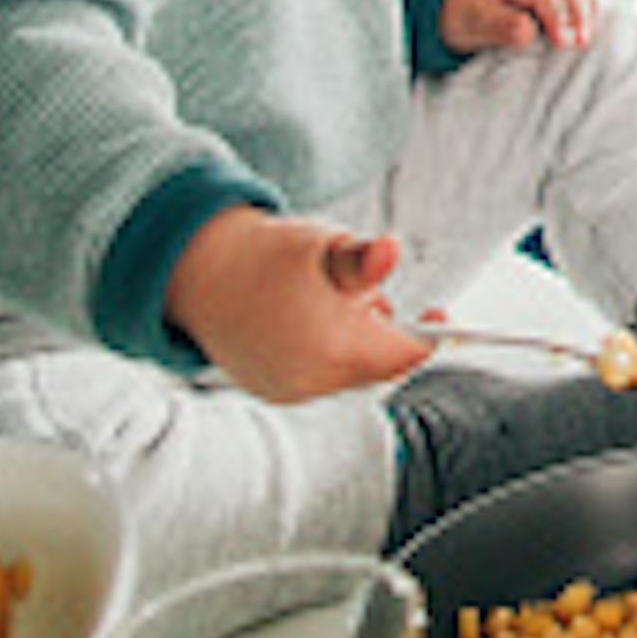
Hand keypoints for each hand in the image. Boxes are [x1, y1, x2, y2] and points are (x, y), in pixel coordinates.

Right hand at [163, 207, 430, 402]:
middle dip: (382, 329)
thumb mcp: (325, 246)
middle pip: (379, 366)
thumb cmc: (265, 256)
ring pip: (351, 370)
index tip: (440, 314)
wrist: (197, 274)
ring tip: (325, 298)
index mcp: (332, 351)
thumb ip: (364, 259)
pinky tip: (305, 318)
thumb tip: (391, 251)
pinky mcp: (273, 391)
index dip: (430, 336)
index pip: (405, 356)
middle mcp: (311, 383)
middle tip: (361, 291)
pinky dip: (326, 350)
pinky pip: (321, 376)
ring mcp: (290, 391)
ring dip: (354, 338)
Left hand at [441, 0, 598, 53]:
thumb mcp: (467, 22)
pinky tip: (587, 18)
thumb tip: (528, 31)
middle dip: (576, 11)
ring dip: (585, 3)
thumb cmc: (460, 9)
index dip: (556, 16)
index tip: (564, 43)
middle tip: (581, 42)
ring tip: (587, 33)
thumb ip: (497, 25)